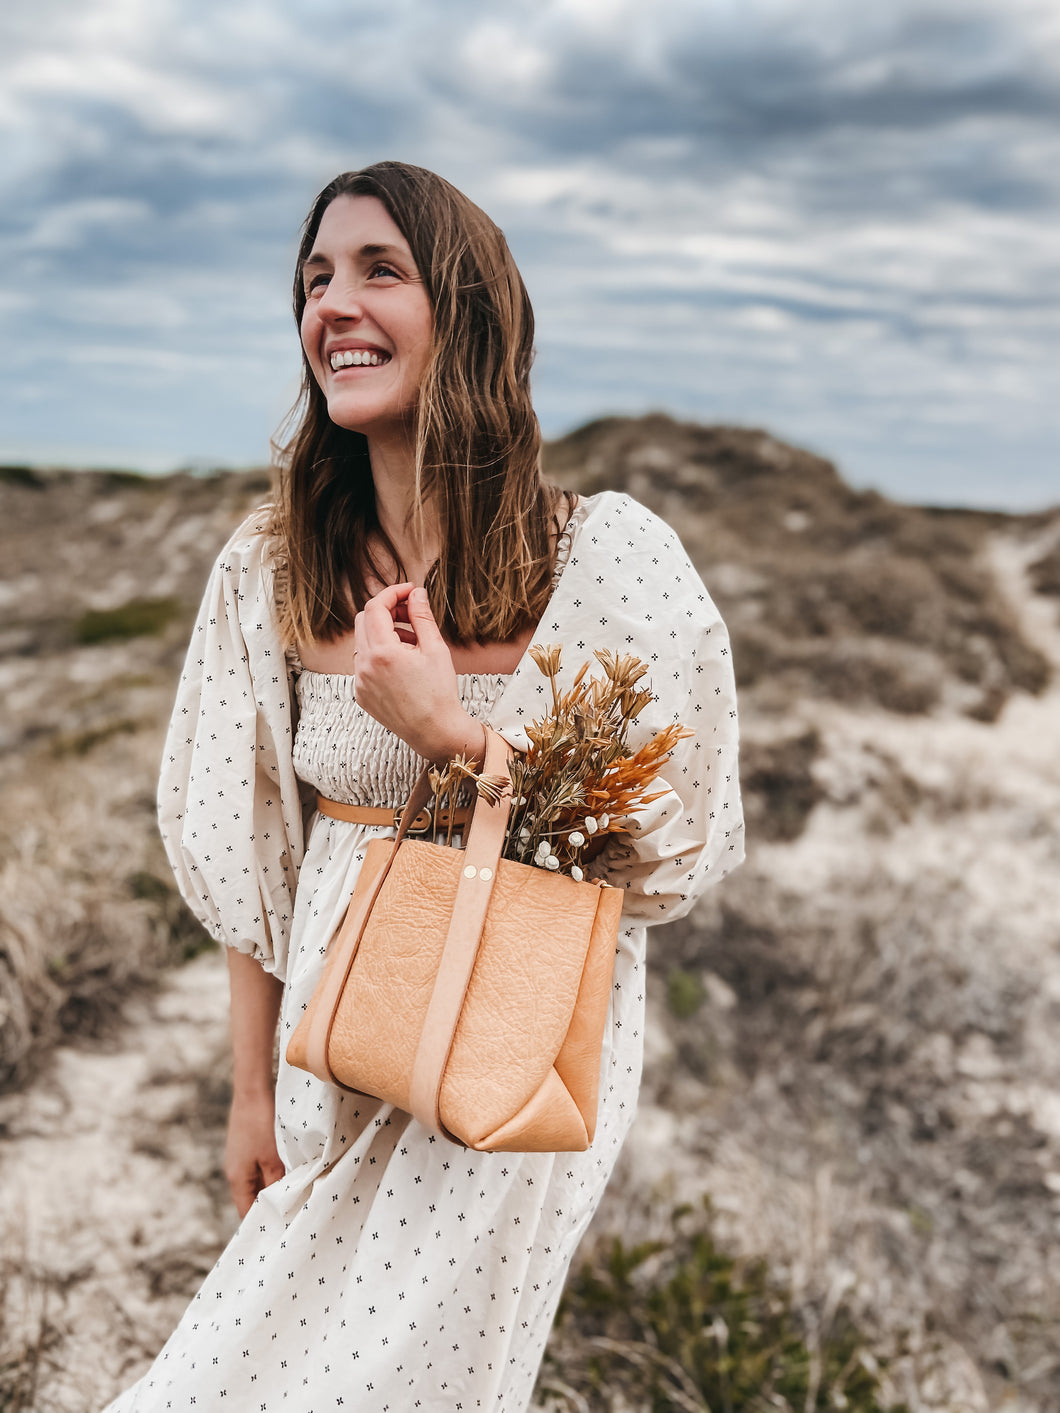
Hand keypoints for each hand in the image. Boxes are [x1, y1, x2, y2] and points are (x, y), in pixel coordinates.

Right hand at [224, 1090, 284, 1217]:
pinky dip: (270, 1173)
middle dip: (269, 1205)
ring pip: (257, 1182)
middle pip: (251, 1197)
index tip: (280, 1229)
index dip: (262, 1222)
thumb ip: (276, 1183)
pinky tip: (286, 1172)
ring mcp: (240, 1158)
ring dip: (271, 1188)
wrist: (252, 1091)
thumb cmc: (261, 1125)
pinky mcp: (247, 1146)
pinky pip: (258, 1168)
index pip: (246, 1211)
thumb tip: (281, 1204)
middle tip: (291, 1213)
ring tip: (293, 1194)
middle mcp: (235, 1171)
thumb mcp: (272, 1158)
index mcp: (237, 1179)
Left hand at [353, 583, 484, 761]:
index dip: (392, 594)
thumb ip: (422, 617)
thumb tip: (415, 594)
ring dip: (384, 635)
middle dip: (387, 612)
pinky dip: (380, 656)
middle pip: (363, 621)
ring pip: (363, 642)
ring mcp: (359, 681)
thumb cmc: (439, 693)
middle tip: (411, 616)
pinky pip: (364, 664)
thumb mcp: (435, 649)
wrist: (434, 732)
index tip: (409, 592)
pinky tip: (403, 667)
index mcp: (382, 652)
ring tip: (412, 646)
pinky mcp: (361, 694)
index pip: (375, 607)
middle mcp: (364, 666)